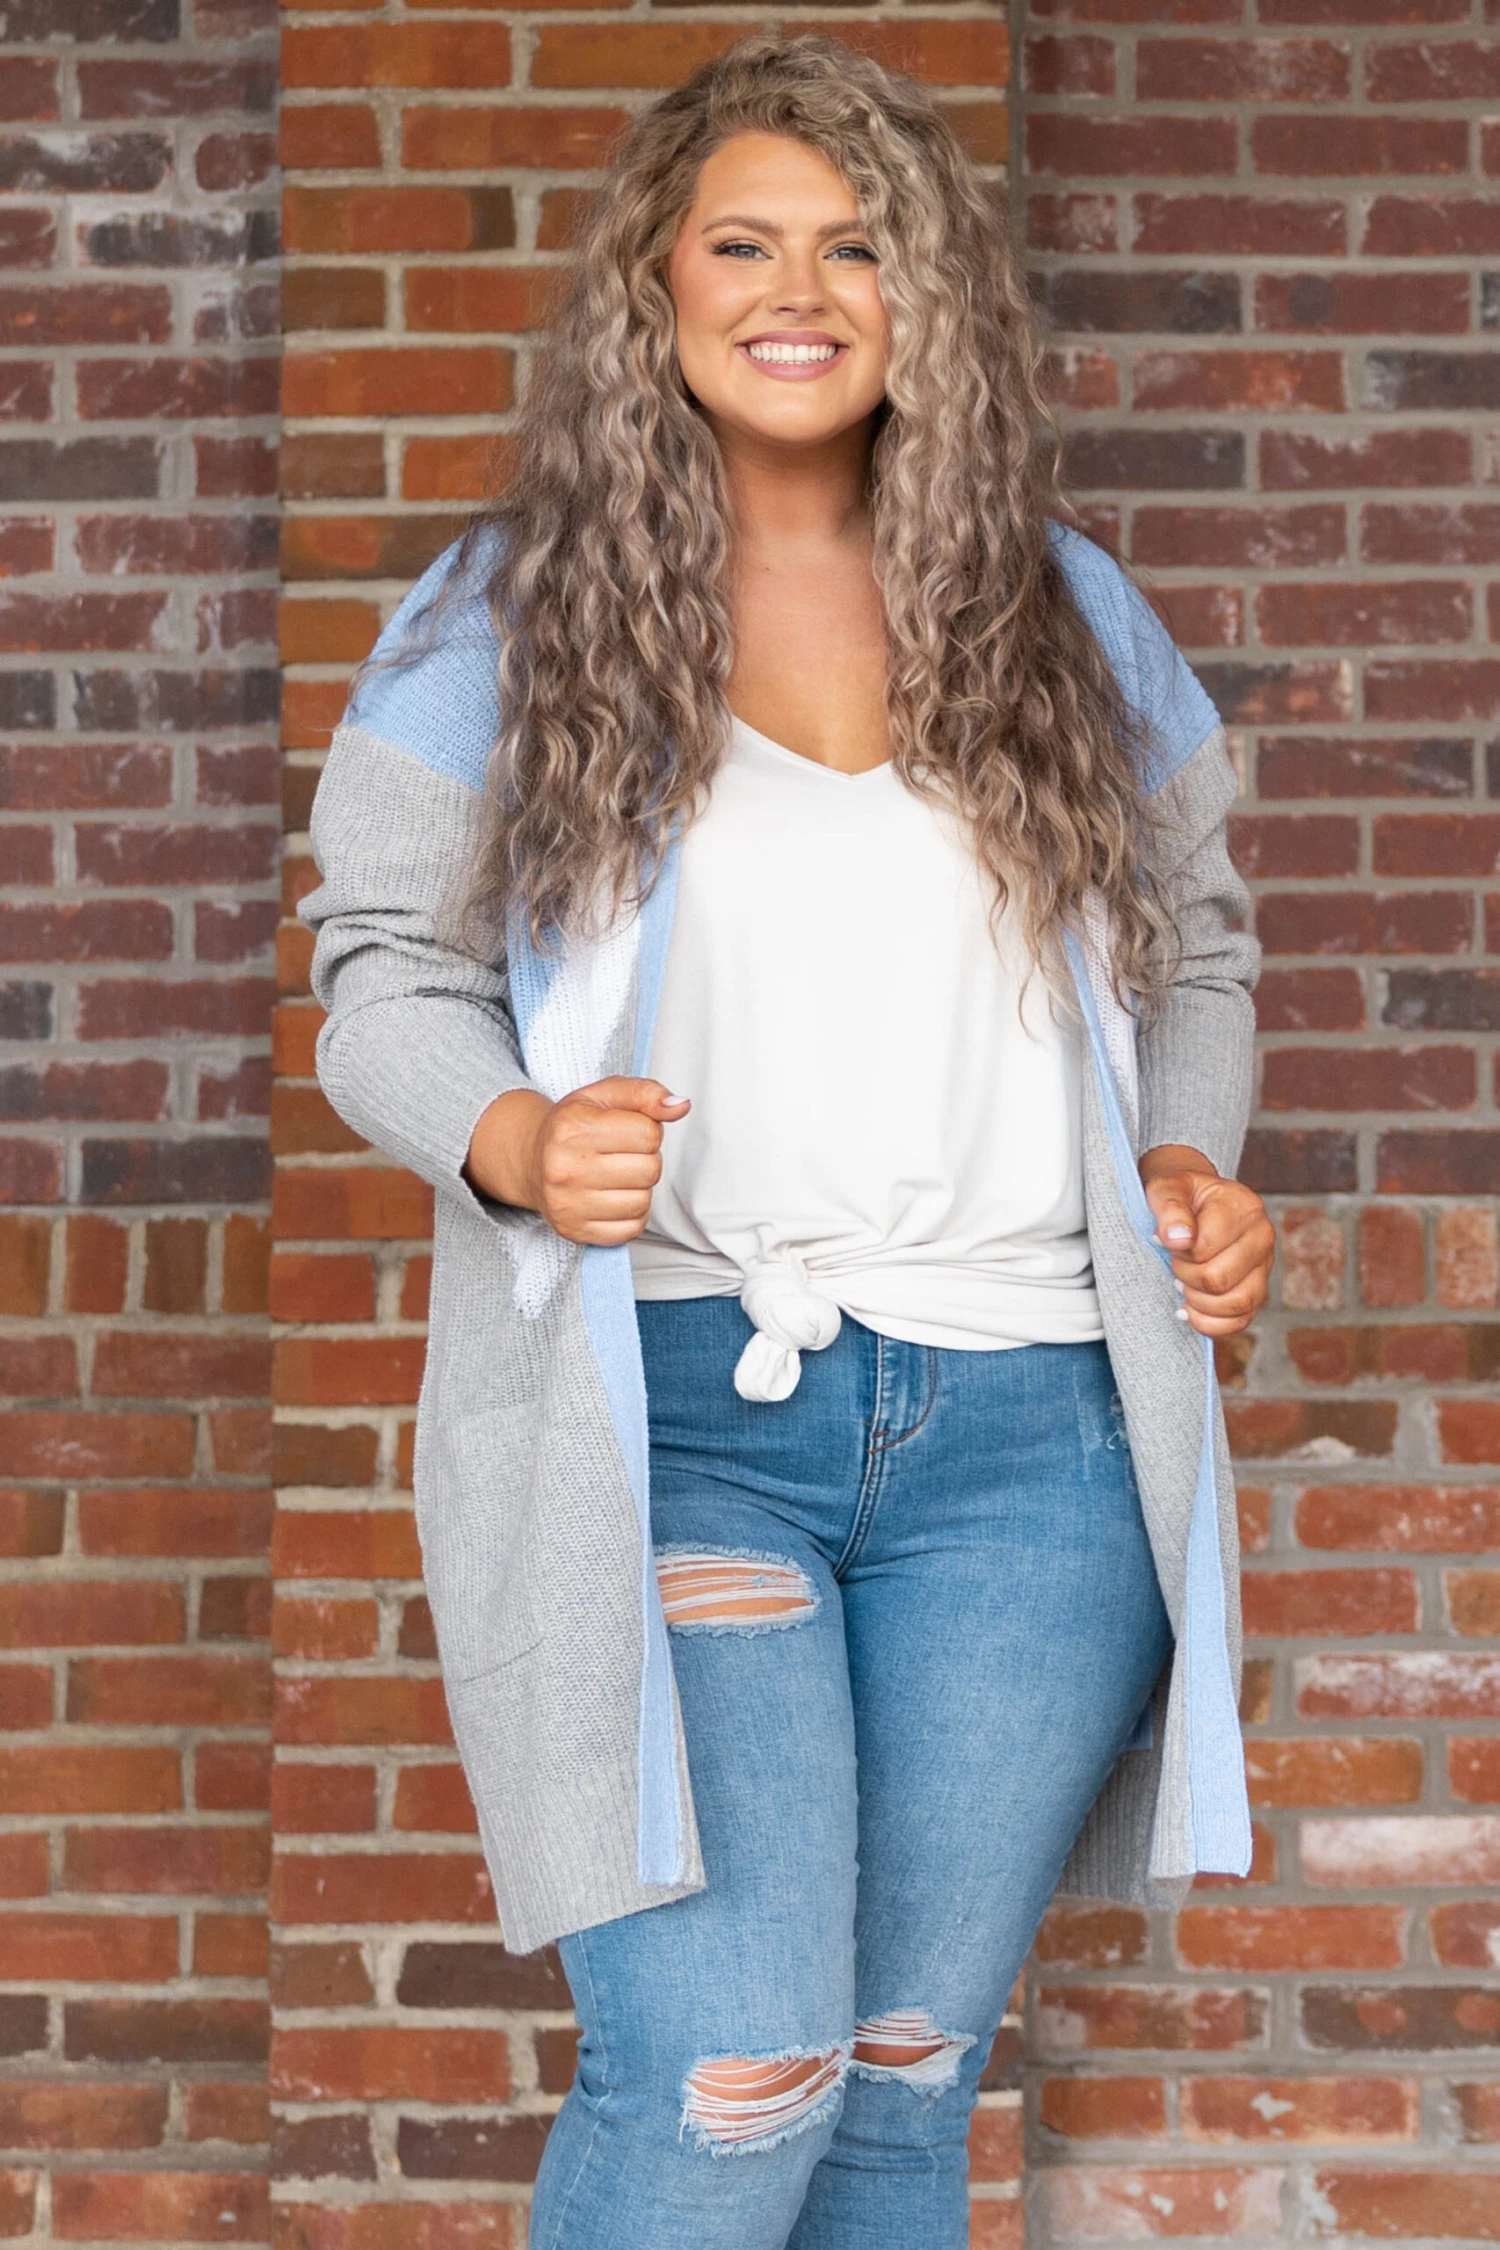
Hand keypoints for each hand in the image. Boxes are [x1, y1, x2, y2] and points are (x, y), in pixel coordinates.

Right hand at [465, 1078, 689, 1245]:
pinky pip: (631, 1229)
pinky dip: (630, 1214)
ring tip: (617, 1175)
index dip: (647, 1130)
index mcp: (573, 1128)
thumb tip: (680, 1106)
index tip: (627, 1131)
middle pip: (650, 1169)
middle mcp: (565, 1169)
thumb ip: (646, 1093)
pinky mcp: (574, 1231)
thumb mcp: (605, 1095)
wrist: (531, 1159)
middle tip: (622, 1154)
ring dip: (639, 1188)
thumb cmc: (573, 1125)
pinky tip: (612, 1197)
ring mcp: (568, 1204)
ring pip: (643, 1202)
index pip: (649, 1134)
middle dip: (645, 1159)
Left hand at [1138, 1145, 1274, 1337]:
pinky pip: (1242, 1320)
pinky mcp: (1258, 1289)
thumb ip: (1169, 1208)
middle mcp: (1262, 1236)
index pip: (1204, 1247)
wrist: (1196, 1201)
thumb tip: (1178, 1240)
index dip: (1178, 1251)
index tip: (1169, 1240)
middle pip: (1219, 1279)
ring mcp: (1264, 1265)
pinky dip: (1211, 1324)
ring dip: (1198, 1302)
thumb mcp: (1166, 1188)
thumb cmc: (1181, 1194)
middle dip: (1186, 1276)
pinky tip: (1188, 1311)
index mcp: (1244, 1206)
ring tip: (1182, 1284)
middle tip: (1175, 1262)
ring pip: (1235, 1304)